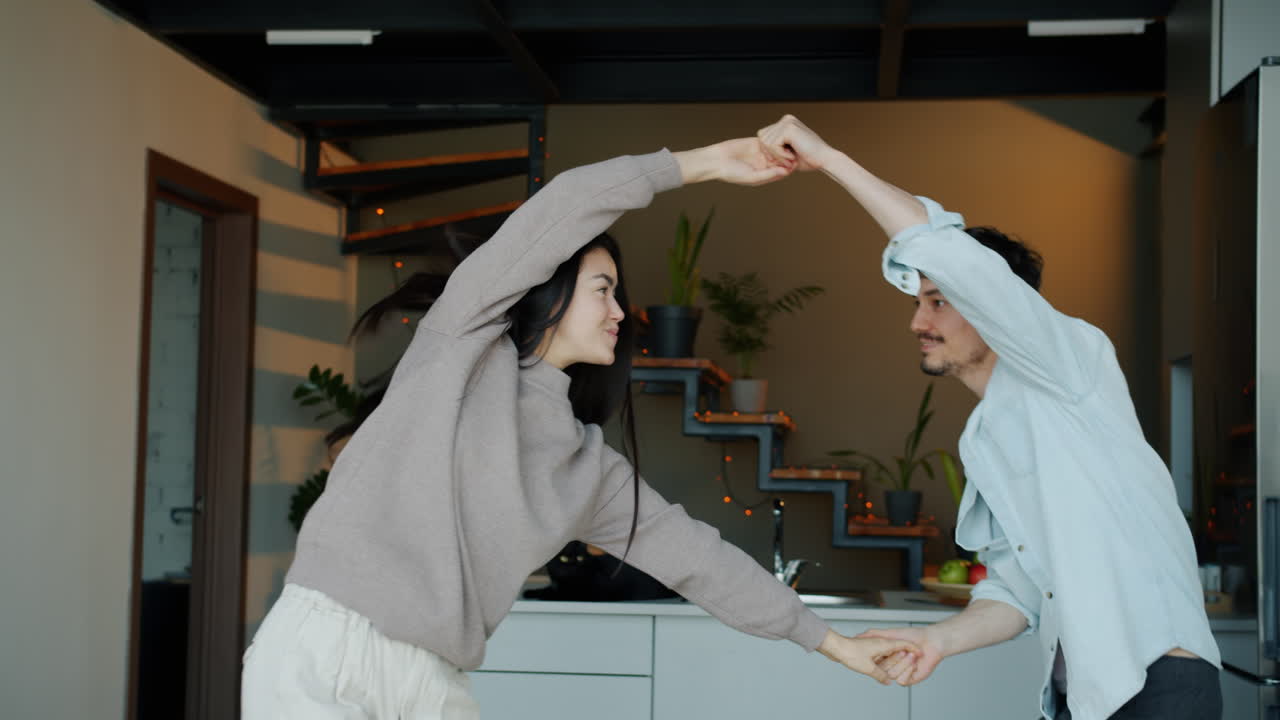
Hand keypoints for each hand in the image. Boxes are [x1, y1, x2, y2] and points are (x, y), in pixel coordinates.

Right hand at [673, 138, 795, 185]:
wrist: (716, 160)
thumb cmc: (731, 173)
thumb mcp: (752, 176)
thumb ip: (768, 174)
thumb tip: (785, 172)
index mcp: (764, 175)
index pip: (781, 171)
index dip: (789, 168)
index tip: (796, 163)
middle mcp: (764, 164)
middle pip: (781, 160)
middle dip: (788, 156)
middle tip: (797, 150)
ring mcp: (761, 153)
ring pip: (776, 149)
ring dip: (783, 146)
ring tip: (792, 142)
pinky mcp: (756, 143)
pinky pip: (768, 140)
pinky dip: (774, 138)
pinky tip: (781, 134)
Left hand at [756, 115, 838, 171]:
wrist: (824, 160)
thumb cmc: (808, 159)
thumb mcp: (787, 151)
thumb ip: (774, 146)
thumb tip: (757, 146)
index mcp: (785, 122)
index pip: (763, 135)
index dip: (768, 150)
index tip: (782, 159)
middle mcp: (786, 119)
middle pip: (761, 138)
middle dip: (770, 153)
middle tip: (786, 160)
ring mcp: (787, 122)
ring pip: (766, 142)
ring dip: (776, 155)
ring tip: (791, 159)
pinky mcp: (789, 129)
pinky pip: (772, 145)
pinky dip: (780, 155)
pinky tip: (792, 157)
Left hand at [817, 630, 920, 684]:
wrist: (836, 646)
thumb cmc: (850, 653)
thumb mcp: (868, 668)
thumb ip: (880, 675)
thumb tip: (888, 681)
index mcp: (883, 644)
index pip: (903, 644)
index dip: (913, 648)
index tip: (921, 653)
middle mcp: (880, 642)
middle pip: (897, 647)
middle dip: (906, 653)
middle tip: (914, 659)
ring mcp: (873, 643)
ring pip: (889, 649)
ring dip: (895, 656)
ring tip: (900, 663)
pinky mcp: (867, 647)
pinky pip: (880, 651)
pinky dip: (885, 657)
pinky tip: (882, 663)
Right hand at [856, 626, 944, 685]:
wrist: (932, 640)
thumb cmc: (914, 635)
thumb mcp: (889, 633)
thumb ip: (873, 633)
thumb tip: (858, 636)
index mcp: (886, 656)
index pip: (876, 662)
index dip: (876, 658)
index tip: (879, 650)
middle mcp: (893, 665)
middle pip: (883, 669)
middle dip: (892, 659)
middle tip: (901, 651)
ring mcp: (901, 672)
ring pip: (892, 675)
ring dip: (902, 664)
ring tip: (911, 655)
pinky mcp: (911, 678)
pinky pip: (902, 681)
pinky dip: (907, 671)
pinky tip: (914, 663)